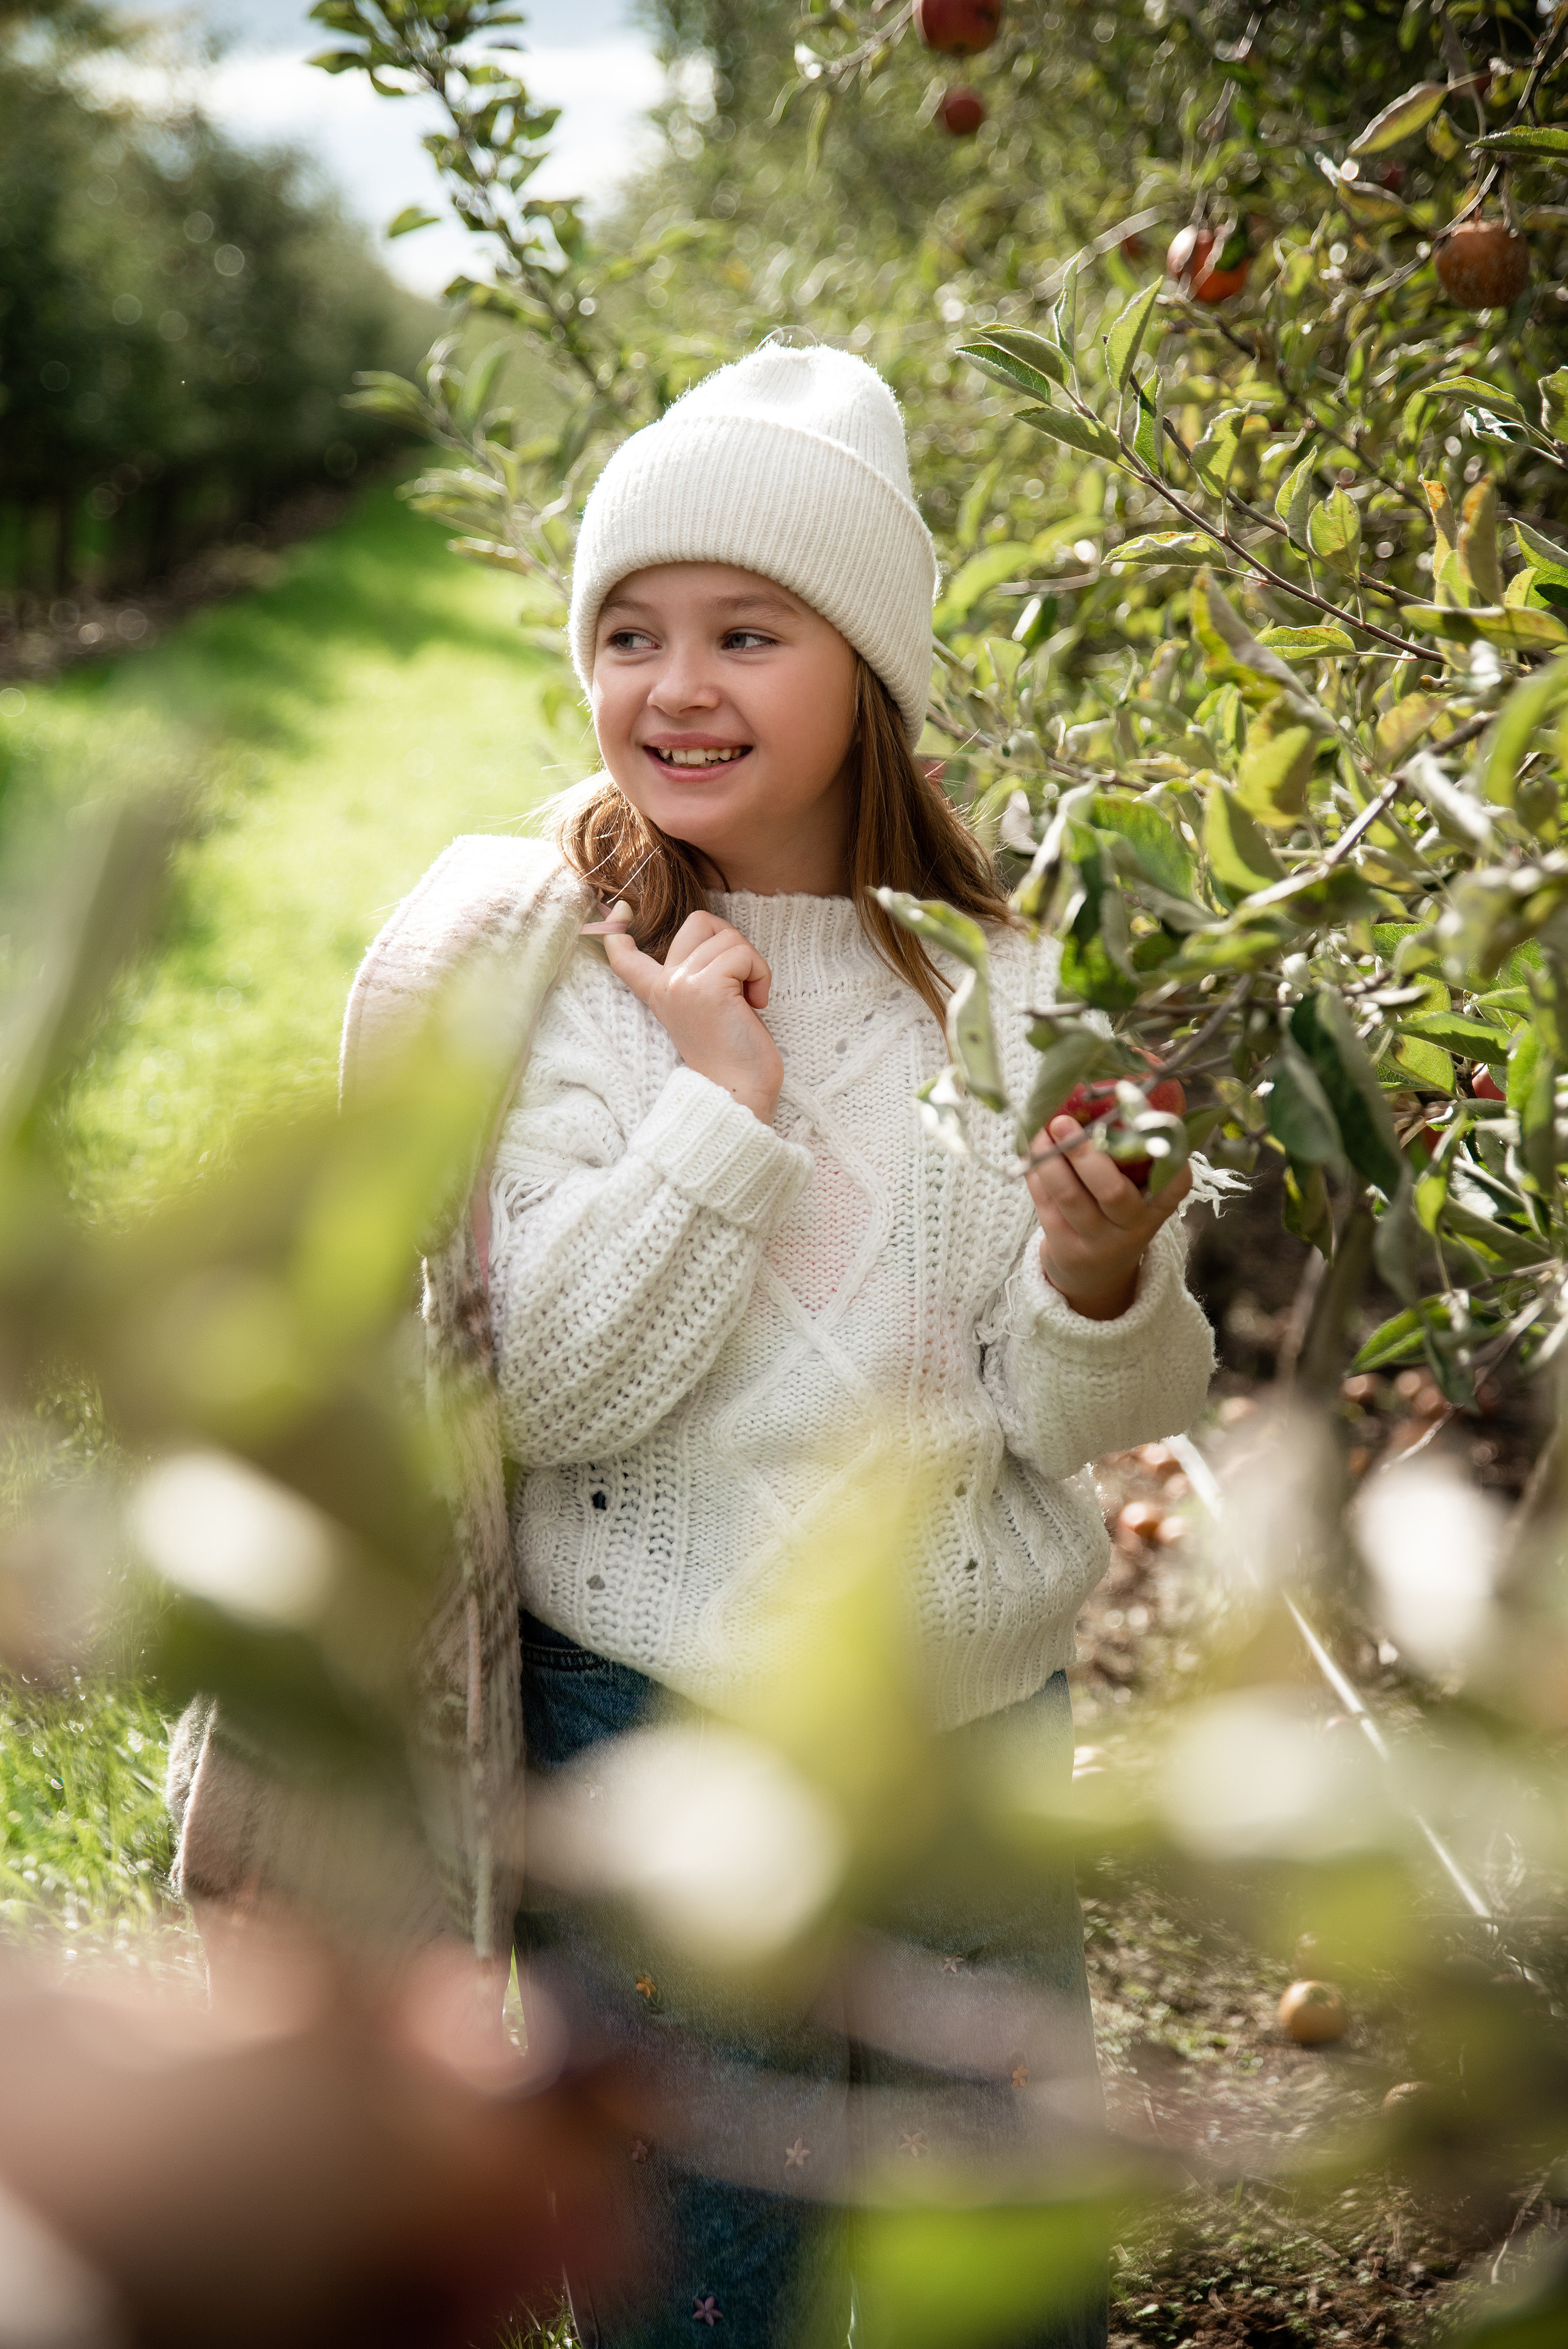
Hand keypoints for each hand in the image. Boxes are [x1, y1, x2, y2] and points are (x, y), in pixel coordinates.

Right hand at [587, 903, 782, 1124]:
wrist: (738, 1093)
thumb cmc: (734, 1055)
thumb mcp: (708, 1009)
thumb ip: (700, 977)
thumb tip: (716, 940)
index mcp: (660, 993)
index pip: (627, 957)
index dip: (619, 930)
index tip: (620, 910)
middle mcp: (666, 984)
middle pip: (699, 921)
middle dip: (733, 941)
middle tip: (742, 982)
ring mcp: (683, 984)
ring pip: (729, 936)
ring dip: (753, 964)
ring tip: (751, 1000)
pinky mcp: (708, 987)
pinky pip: (744, 954)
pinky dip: (761, 974)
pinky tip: (757, 1003)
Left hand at [1025, 1114, 1192, 1320]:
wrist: (1095, 1276)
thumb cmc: (1116, 1216)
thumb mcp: (1137, 1196)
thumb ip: (1131, 1158)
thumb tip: (1106, 1091)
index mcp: (1157, 1207)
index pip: (1174, 1184)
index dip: (1168, 1157)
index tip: (1155, 1124)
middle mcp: (1132, 1226)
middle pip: (1111, 1191)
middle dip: (1085, 1154)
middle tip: (1063, 1121)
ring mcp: (1096, 1241)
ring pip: (1069, 1197)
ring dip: (1048, 1159)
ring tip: (1037, 1129)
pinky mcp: (1064, 1247)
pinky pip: (1045, 1205)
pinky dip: (1034, 1174)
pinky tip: (1029, 1150)